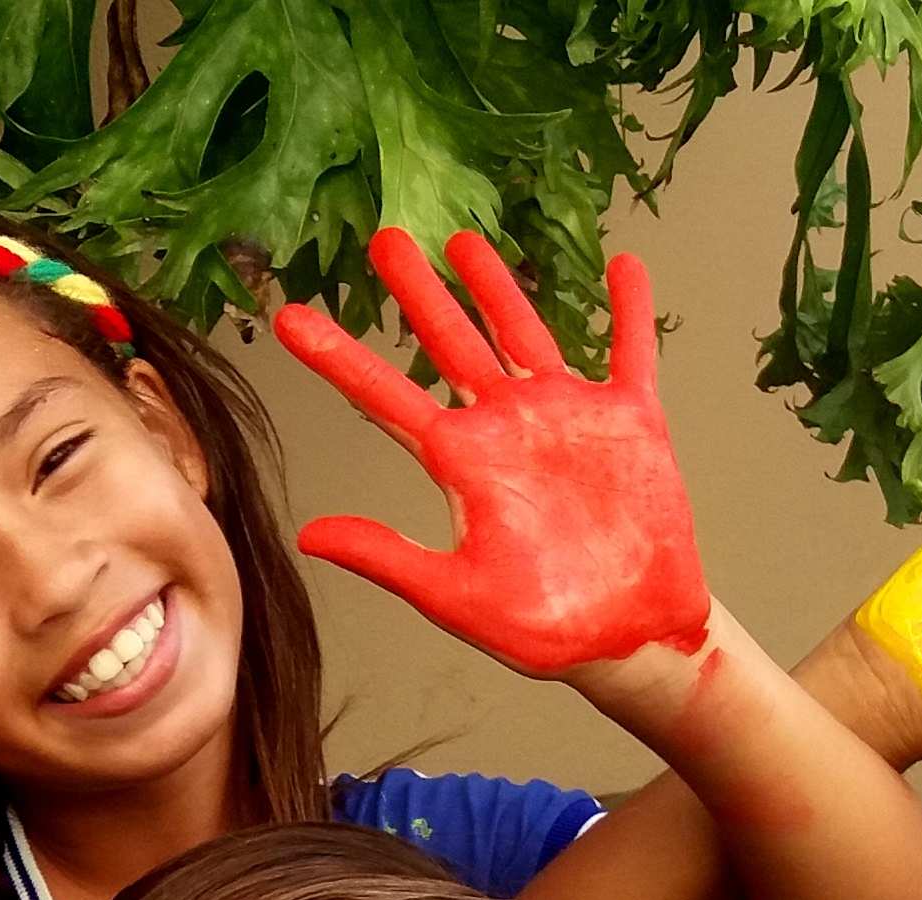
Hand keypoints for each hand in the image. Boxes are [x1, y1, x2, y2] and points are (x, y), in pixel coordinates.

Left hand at [274, 229, 710, 680]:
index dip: (338, 357)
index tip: (291, 320)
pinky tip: (625, 263)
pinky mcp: (629, 422)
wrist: (629, 638)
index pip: (385, 397)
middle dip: (419, 291)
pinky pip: (630, 352)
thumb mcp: (455, 598)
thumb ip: (387, 558)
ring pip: (524, 331)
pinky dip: (629, 310)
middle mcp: (507, 427)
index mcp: (463, 463)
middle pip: (451, 342)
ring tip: (466, 242)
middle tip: (385, 239)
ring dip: (498, 286)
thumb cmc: (545, 629)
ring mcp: (566, 418)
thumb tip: (309, 535)